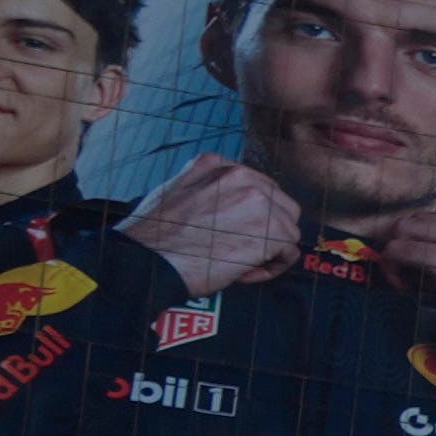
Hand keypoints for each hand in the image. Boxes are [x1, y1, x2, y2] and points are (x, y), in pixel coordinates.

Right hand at [124, 160, 301, 293]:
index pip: (257, 186)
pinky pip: (289, 251)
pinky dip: (273, 267)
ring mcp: (258, 202)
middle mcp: (241, 176)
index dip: (251, 214)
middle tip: (243, 249)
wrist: (146, 258)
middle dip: (268, 229)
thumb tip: (229, 205)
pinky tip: (245, 272)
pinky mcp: (269, 232)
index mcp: (216, 163)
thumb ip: (208, 188)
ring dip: (270, 250)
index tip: (234, 230)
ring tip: (241, 263)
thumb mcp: (176, 189)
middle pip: (280, 204)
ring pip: (288, 228)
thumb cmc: (154, 235)